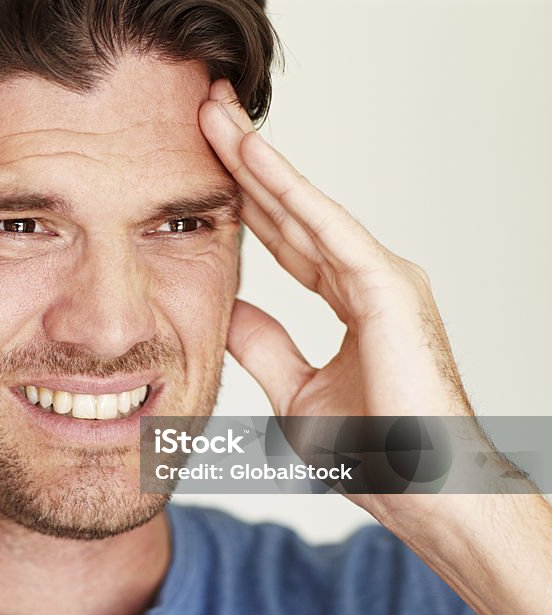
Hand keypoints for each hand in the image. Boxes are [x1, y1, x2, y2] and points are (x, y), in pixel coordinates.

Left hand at [200, 80, 470, 419]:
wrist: (420, 491)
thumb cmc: (375, 451)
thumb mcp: (293, 388)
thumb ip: (263, 343)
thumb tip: (225, 308)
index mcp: (350, 297)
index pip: (285, 237)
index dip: (245, 199)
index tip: (204, 163)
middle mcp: (367, 276)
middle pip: (291, 209)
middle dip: (245, 161)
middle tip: (206, 112)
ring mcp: (381, 276)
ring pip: (305, 207)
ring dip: (257, 159)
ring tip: (215, 115)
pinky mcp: (388, 287)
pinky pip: (327, 230)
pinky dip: (288, 192)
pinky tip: (252, 157)